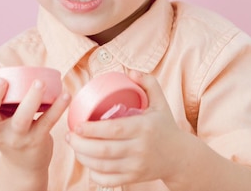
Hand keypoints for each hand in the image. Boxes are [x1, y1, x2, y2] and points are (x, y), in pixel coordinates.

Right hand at [0, 76, 70, 172]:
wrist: (24, 167)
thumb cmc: (8, 134)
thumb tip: (3, 69)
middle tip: (2, 81)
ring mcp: (18, 137)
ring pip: (21, 119)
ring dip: (30, 99)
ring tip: (39, 83)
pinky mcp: (37, 140)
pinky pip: (48, 122)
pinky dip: (58, 107)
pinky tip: (65, 94)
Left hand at [66, 71, 187, 187]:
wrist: (181, 157)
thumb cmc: (165, 126)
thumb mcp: (160, 102)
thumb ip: (148, 82)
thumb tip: (130, 71)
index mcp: (143, 128)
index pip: (113, 130)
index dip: (91, 129)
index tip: (77, 125)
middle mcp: (140, 149)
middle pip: (103, 150)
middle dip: (80, 144)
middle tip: (69, 135)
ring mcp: (137, 166)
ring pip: (103, 166)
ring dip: (83, 158)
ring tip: (74, 146)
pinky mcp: (134, 178)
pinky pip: (109, 180)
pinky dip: (94, 174)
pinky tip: (87, 163)